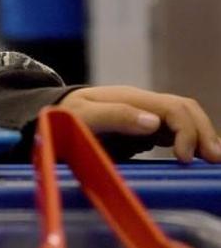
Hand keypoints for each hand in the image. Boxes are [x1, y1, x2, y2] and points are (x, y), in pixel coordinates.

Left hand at [59, 86, 220, 162]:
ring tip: (214, 159)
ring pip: (185, 117)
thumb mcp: (82, 115)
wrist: (53, 113)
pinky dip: (191, 140)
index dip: (186, 131)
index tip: (185, 158)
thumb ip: (115, 116)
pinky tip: (199, 155)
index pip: (173, 108)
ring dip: (202, 135)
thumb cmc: (65, 115)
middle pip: (185, 110)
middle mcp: (143, 102)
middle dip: (203, 132)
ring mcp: (145, 113)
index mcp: (131, 98)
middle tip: (214, 159)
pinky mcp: (144, 126)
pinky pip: (175, 128)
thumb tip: (153, 122)